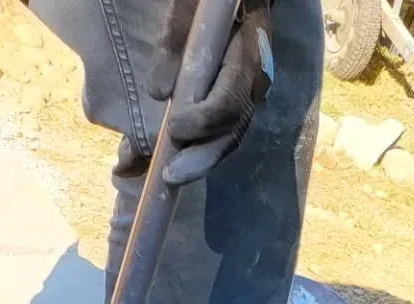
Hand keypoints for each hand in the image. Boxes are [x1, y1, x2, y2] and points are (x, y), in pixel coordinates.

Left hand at [149, 0, 274, 184]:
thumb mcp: (190, 5)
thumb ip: (176, 39)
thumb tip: (158, 92)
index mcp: (249, 54)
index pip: (230, 102)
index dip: (202, 121)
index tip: (174, 128)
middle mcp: (255, 81)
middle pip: (233, 130)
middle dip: (202, 158)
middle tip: (172, 177)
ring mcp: (250, 91)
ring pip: (230, 135)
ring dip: (202, 159)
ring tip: (174, 176)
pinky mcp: (239, 96)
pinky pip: (225, 129)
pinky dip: (204, 147)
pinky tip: (183, 159)